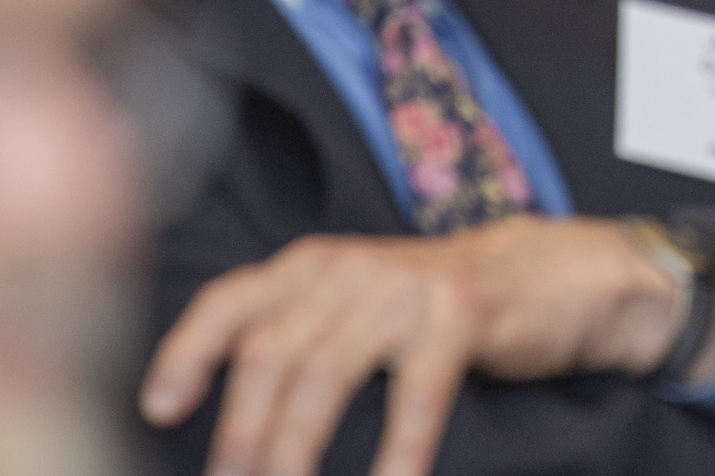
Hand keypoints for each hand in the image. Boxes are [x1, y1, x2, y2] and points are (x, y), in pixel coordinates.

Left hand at [140, 216, 706, 475]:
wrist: (553, 275)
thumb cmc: (438, 311)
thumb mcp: (358, 307)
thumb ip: (300, 339)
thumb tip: (234, 432)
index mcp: (313, 266)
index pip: (229, 302)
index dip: (186, 353)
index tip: (161, 410)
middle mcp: (349, 268)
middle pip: (269, 356)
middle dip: (241, 437)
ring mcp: (404, 287)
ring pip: (323, 374)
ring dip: (294, 449)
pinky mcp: (459, 315)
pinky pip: (414, 392)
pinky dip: (397, 449)